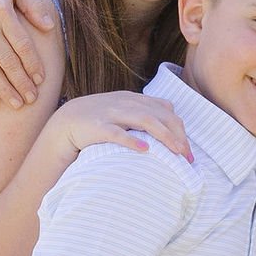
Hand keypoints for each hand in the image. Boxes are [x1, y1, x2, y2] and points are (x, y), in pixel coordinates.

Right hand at [0, 0, 58, 107]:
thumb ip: (33, 3)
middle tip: (32, 98)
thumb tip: (49, 25)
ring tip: (17, 104)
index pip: (20, 42)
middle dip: (20, 81)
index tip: (41, 78)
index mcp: (0, 10)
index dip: (31, 62)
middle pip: (5, 59)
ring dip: (3, 88)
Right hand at [44, 90, 191, 163]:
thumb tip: (171, 130)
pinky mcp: (98, 127)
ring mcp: (112, 113)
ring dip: (163, 136)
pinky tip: (145, 150)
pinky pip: (117, 133)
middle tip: (187, 155)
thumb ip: (145, 115)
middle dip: (177, 135)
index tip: (188, 151)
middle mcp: (127, 103)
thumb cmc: (100, 121)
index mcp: (135, 99)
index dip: (180, 128)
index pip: (166, 109)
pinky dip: (132, 141)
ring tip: (176, 151)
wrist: (67, 120)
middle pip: (159, 115)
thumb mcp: (124, 112)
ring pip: (144, 120)